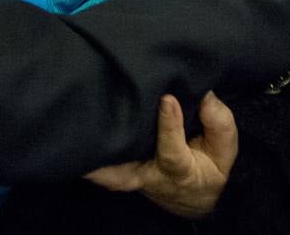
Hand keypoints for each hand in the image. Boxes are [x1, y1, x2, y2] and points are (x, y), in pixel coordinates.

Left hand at [84, 92, 236, 218]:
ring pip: (104, 170)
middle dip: (111, 149)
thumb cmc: (206, 165)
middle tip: (99, 116)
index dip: (170, 126)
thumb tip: (207, 96)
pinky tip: (66, 127)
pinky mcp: (115, 168)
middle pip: (125, 171)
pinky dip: (81, 151)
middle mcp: (146, 174)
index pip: (172, 150)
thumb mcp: (223, 152)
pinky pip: (96, 163)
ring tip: (74, 122)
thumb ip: (219, 125)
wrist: (190, 194)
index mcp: (178, 170)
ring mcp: (127, 173)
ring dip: (89, 153)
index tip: (167, 99)